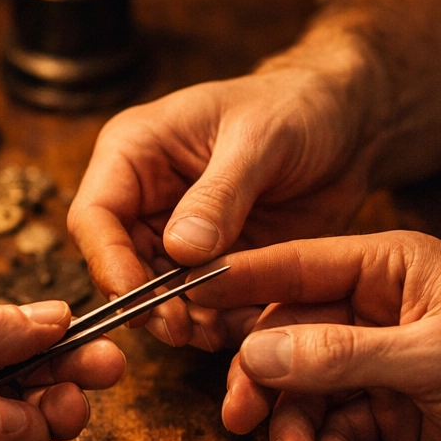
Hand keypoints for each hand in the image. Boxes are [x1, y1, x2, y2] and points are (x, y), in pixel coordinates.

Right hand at [68, 62, 379, 350]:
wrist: (345, 125)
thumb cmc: (295, 107)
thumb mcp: (260, 138)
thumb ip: (220, 194)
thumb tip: (180, 250)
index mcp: (135, 152)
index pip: (95, 216)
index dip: (109, 264)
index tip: (141, 303)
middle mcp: (145, 198)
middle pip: (120, 266)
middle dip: (147, 304)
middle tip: (180, 331)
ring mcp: (178, 235)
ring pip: (158, 294)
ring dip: (182, 319)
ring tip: (215, 334)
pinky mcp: (213, 263)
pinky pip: (203, 304)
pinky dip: (218, 321)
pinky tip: (243, 327)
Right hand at [188, 232, 440, 440]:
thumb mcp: (436, 355)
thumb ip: (343, 355)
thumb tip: (259, 351)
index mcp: (391, 268)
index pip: (295, 266)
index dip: (238, 285)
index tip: (185, 305)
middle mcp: (381, 312)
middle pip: (290, 338)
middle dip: (263, 382)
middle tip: (240, 421)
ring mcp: (388, 365)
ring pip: (310, 391)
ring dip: (295, 429)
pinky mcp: (399, 414)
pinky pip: (340, 428)